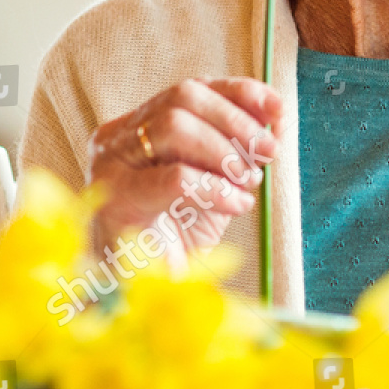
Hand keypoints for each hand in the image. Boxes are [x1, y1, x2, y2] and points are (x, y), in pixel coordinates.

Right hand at [88, 78, 281, 255]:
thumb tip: (276, 115)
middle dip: (236, 121)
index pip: (193, 89)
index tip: (278, 108)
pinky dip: (217, 188)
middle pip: (182, 97)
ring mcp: (110, 169)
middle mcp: (118, 140)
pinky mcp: (114, 204)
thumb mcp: (217, 182)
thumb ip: (238, 147)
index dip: (240, 93)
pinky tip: (234, 205)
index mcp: (140, 128)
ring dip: (225, 151)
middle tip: (267, 152)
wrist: (147, 298)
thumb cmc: (179, 238)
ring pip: (174, 127)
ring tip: (248, 182)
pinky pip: (176, 177)